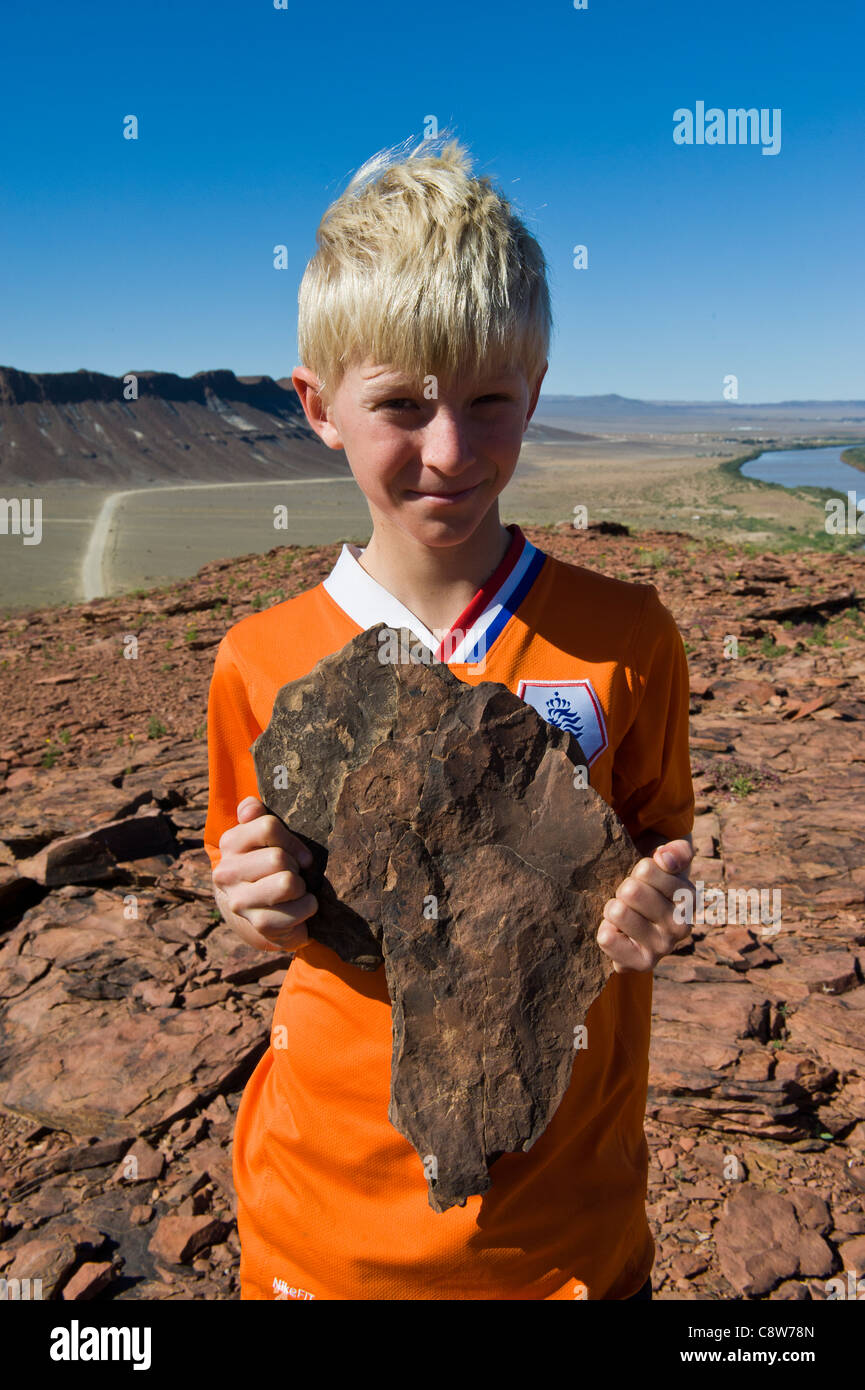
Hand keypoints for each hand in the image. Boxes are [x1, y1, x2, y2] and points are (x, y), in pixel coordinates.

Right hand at [212, 796, 317, 952]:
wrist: (265, 909)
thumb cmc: (271, 864)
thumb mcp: (265, 836)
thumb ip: (256, 815)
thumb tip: (250, 808)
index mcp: (229, 843)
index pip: (267, 827)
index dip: (293, 841)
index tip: (299, 854)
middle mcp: (226, 872)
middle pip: (279, 857)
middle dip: (296, 867)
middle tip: (293, 874)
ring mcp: (239, 901)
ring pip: (288, 883)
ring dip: (301, 887)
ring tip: (295, 889)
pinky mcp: (257, 924)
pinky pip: (296, 911)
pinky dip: (307, 907)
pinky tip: (299, 907)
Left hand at [597, 838, 693, 973]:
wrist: (640, 919)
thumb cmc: (652, 884)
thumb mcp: (667, 860)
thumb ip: (675, 851)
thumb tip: (664, 859)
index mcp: (690, 898)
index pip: (646, 868)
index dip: (638, 871)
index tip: (647, 881)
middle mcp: (683, 927)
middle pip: (630, 890)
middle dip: (624, 890)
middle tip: (632, 900)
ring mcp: (663, 948)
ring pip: (617, 912)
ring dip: (613, 909)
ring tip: (625, 915)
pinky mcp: (642, 964)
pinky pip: (607, 938)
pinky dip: (606, 931)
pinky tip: (619, 933)